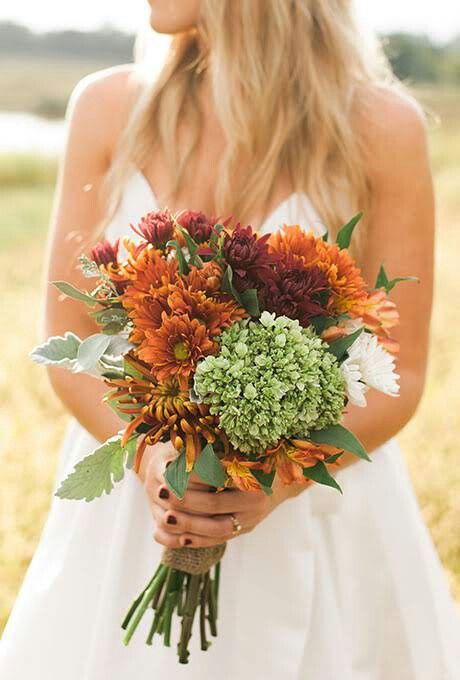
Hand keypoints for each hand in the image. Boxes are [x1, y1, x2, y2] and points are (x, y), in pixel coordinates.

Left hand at [137, 443, 299, 548]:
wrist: (285, 478)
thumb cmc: (257, 456)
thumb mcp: (240, 449)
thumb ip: (215, 451)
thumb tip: (181, 447)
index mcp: (253, 474)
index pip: (216, 478)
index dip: (191, 477)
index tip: (168, 471)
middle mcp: (254, 500)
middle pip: (214, 504)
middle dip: (184, 501)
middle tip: (161, 492)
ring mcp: (251, 519)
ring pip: (216, 528)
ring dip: (188, 525)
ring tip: (164, 519)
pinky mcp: (245, 529)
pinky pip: (220, 540)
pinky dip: (198, 540)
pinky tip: (178, 537)